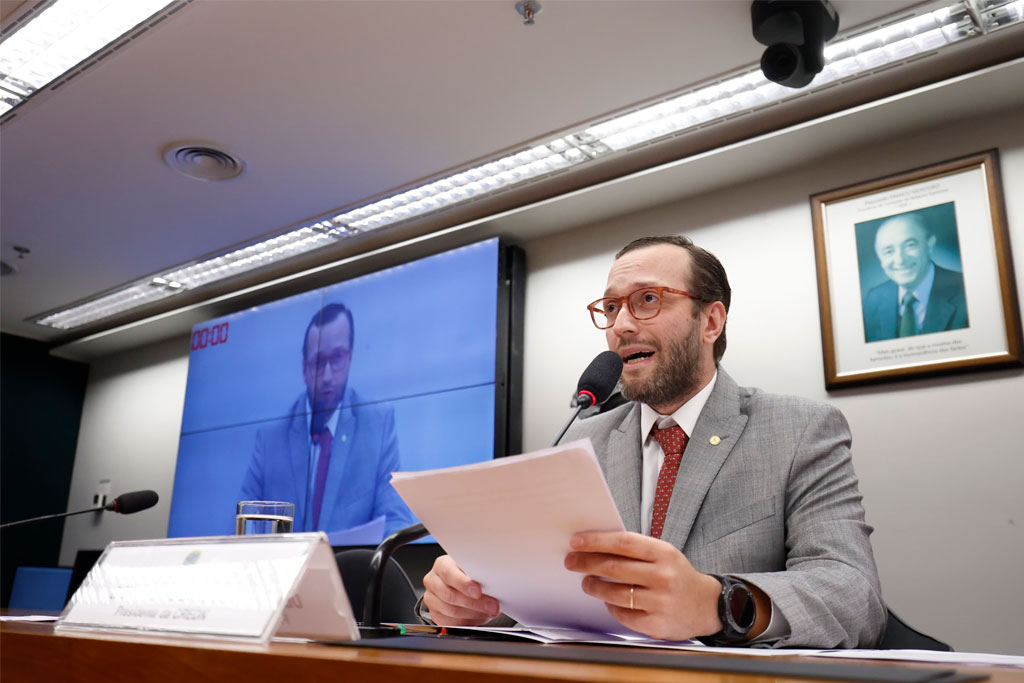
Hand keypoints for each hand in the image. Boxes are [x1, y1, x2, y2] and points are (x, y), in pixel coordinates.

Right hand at [422, 555, 501, 625]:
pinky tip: (479, 617)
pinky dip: (468, 622)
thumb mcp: (473, 568)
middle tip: (492, 605)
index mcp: (441, 565)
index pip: (448, 573)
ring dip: (474, 614)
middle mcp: (433, 581)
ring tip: (488, 611)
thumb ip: (477, 573)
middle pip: (450, 595)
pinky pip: (451, 623)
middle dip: (474, 603)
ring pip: (451, 611)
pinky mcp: (435, 614)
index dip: (464, 583)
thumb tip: (492, 582)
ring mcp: (431, 599)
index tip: (478, 591)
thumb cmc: (467, 574)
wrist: (460, 584)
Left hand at [564, 531, 721, 640]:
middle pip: (614, 567)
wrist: (707, 605)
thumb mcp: (665, 554)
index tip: (577, 541)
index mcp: (665, 554)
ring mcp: (660, 602)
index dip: (596, 541)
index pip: (623, 542)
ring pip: (615, 593)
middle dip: (587, 563)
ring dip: (594, 586)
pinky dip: (611, 606)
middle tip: (572, 561)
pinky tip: (608, 600)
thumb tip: (597, 546)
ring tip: (587, 582)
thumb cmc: (678, 576)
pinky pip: (623, 614)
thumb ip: (636, 550)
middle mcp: (663, 577)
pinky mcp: (656, 624)